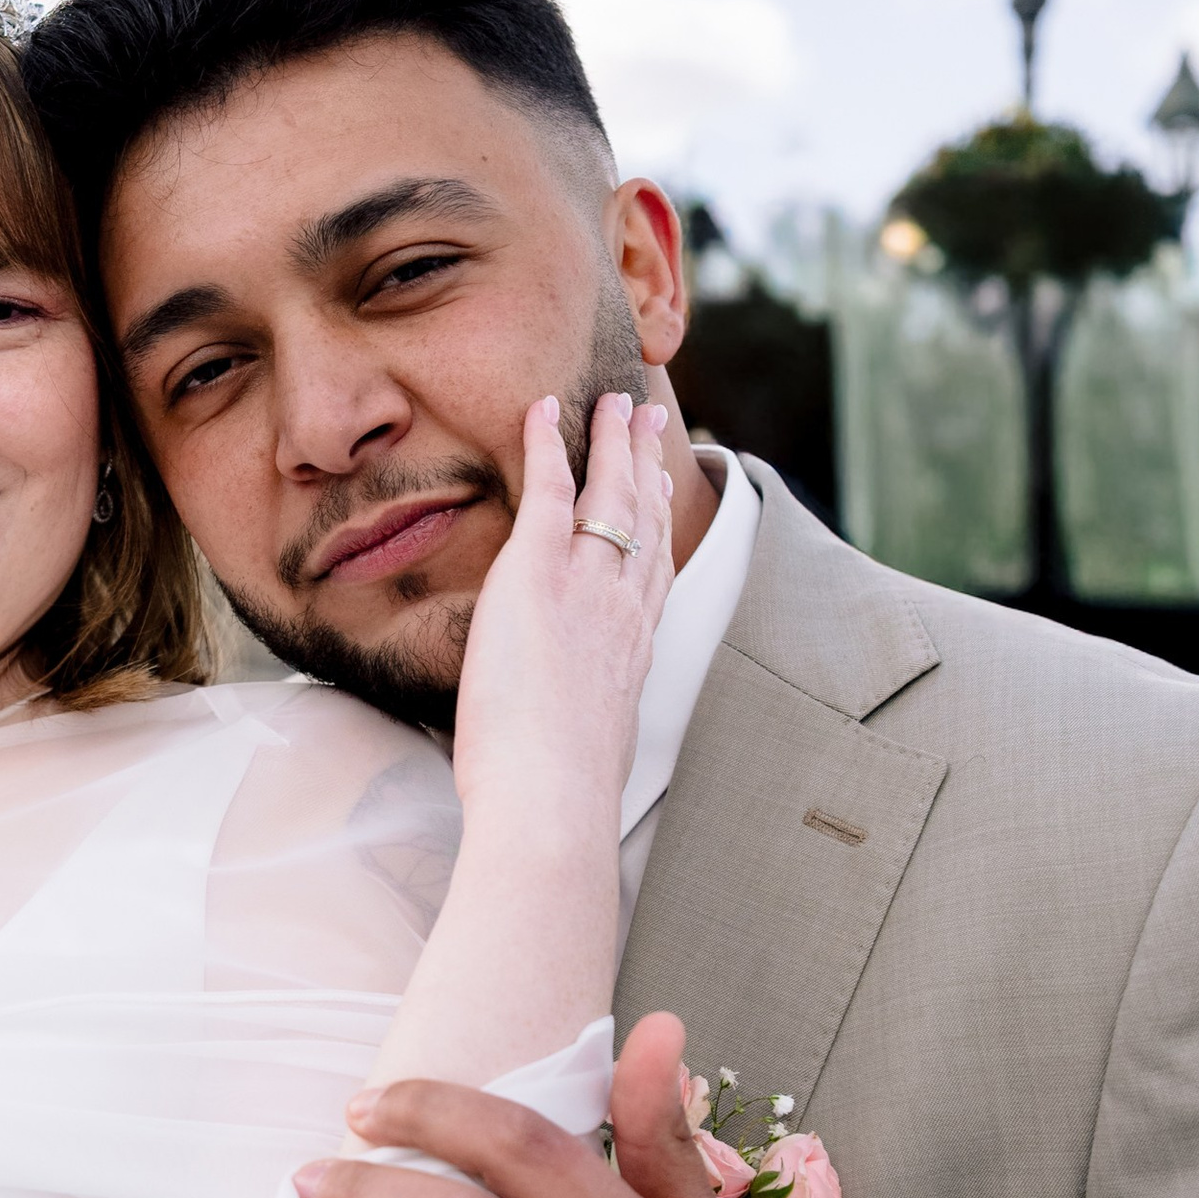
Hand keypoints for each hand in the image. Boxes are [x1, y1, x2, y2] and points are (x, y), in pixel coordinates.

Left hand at [451, 393, 673, 846]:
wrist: (551, 796)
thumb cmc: (558, 795)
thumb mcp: (588, 750)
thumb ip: (583, 723)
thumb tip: (564, 741)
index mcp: (635, 648)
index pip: (653, 567)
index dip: (659, 521)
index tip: (660, 487)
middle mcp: (623, 606)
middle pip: (644, 516)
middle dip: (645, 462)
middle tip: (646, 419)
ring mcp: (586, 583)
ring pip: (609, 491)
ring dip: (611, 439)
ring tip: (613, 401)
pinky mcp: (538, 571)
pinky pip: (548, 489)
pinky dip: (545, 444)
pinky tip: (543, 410)